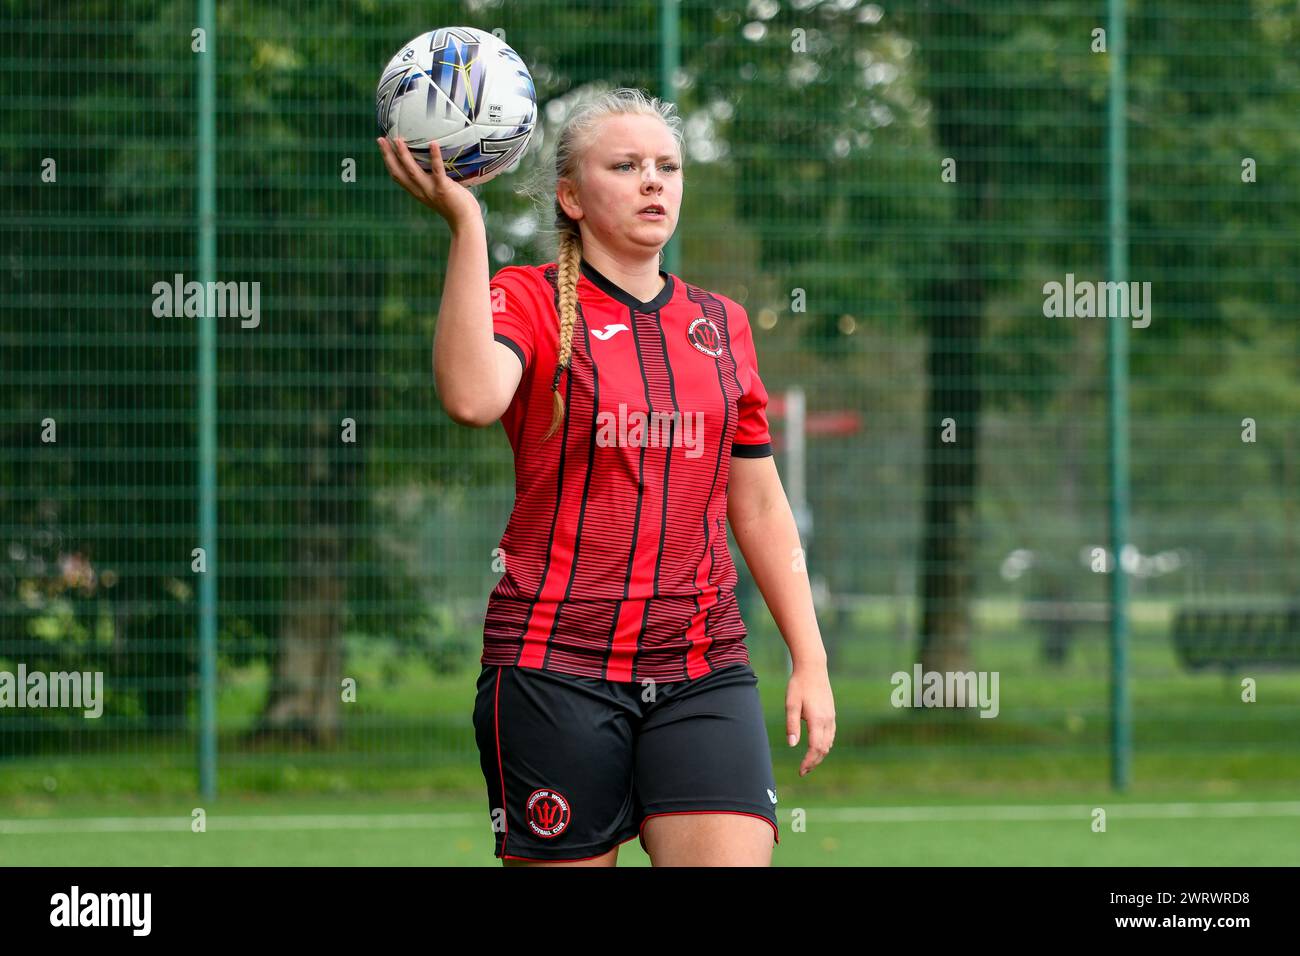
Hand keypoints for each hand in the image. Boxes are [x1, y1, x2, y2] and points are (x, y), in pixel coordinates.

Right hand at [377, 136, 481, 227]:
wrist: (466, 222)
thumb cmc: (457, 206)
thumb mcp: (439, 191)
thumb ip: (434, 179)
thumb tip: (436, 162)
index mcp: (417, 192)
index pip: (397, 176)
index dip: (388, 161)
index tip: (383, 145)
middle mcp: (420, 191)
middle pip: (399, 172)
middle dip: (388, 156)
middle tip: (381, 139)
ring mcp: (431, 190)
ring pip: (412, 171)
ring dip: (404, 155)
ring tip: (398, 140)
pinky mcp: (443, 189)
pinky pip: (437, 171)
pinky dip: (435, 157)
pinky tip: (433, 143)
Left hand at [786, 661, 834, 776]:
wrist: (813, 668)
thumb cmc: (799, 685)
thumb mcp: (791, 704)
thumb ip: (792, 725)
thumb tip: (792, 745)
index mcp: (817, 719)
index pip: (816, 747)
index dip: (809, 761)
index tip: (801, 770)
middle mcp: (828, 720)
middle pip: (824, 748)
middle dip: (814, 762)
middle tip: (803, 771)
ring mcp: (831, 717)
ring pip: (829, 743)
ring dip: (820, 755)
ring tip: (808, 762)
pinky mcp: (832, 713)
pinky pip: (831, 735)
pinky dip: (825, 745)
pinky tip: (817, 748)